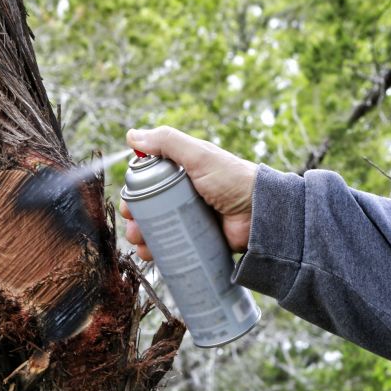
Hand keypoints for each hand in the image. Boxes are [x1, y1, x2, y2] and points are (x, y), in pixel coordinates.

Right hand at [120, 126, 256, 260]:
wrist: (262, 212)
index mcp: (183, 172)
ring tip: (140, 244)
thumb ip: (168, 142)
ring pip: (158, 229)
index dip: (135, 193)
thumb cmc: (232, 179)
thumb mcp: (199, 156)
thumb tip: (132, 135)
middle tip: (133, 228)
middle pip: (150, 208)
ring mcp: (191, 218)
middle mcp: (184, 195)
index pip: (149, 181)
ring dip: (143, 237)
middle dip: (136, 220)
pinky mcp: (198, 238)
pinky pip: (174, 246)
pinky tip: (151, 255)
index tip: (128, 204)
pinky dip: (159, 251)